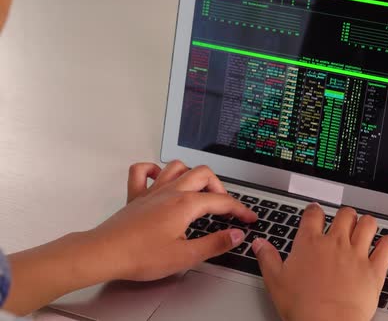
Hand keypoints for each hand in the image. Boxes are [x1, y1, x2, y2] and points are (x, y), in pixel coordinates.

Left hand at [4, 160, 256, 315]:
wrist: (105, 253)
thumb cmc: (140, 255)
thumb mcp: (185, 256)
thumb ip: (214, 243)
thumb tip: (236, 235)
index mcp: (185, 205)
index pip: (221, 201)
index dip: (239, 210)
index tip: (248, 219)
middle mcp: (170, 191)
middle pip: (204, 175)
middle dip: (220, 188)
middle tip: (224, 206)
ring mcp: (152, 191)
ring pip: (178, 166)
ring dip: (192, 175)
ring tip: (199, 191)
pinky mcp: (136, 196)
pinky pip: (143, 171)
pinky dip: (154, 170)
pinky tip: (161, 179)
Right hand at [253, 204, 387, 320]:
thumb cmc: (302, 306)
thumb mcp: (275, 281)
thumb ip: (267, 258)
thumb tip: (259, 244)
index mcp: (310, 243)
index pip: (313, 214)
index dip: (314, 210)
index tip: (315, 212)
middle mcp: (335, 243)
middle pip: (344, 213)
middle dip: (344, 215)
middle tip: (342, 223)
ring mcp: (357, 254)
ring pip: (367, 223)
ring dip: (366, 224)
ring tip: (363, 230)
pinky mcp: (374, 269)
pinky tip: (385, 245)